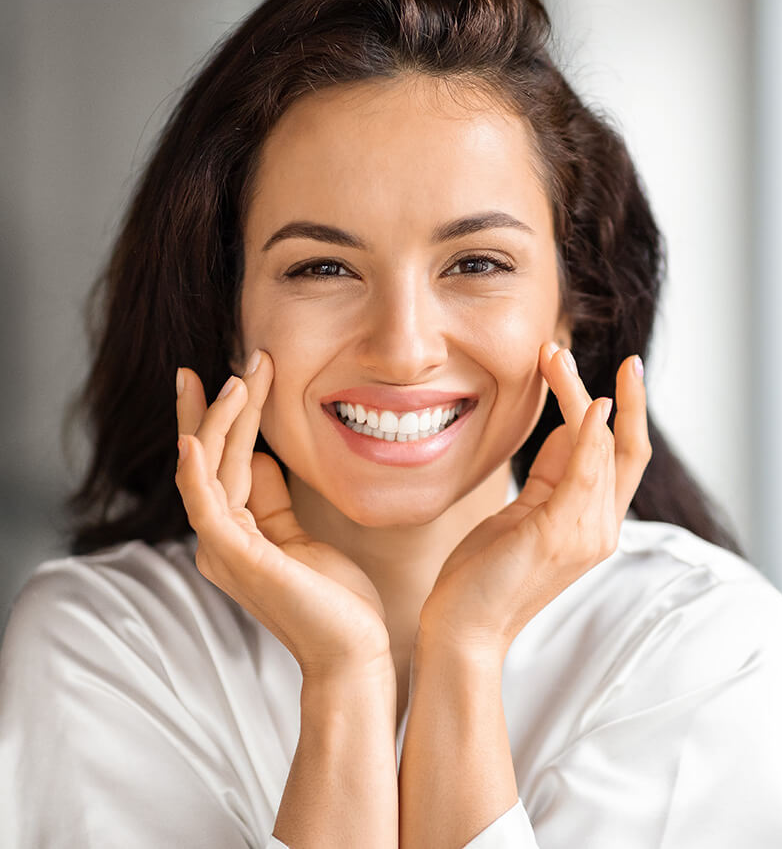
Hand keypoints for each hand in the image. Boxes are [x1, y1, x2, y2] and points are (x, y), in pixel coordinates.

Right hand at [174, 351, 392, 681]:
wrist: (353, 651)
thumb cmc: (334, 598)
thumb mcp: (300, 534)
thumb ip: (273, 499)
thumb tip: (260, 457)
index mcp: (233, 533)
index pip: (220, 463)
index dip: (221, 418)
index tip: (230, 374)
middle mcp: (218, 539)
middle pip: (210, 458)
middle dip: (221, 406)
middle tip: (242, 359)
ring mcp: (221, 549)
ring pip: (209, 470)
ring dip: (223, 420)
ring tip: (242, 377)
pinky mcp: (234, 557)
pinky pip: (206, 504)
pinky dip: (197, 470)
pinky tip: (196, 437)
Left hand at [417, 342, 651, 660]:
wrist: (463, 627)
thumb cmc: (485, 572)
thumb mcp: (523, 513)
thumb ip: (552, 476)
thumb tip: (570, 427)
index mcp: (592, 524)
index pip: (622, 458)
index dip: (627, 413)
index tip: (619, 373)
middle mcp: (600, 529)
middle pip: (627, 449)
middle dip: (624, 398)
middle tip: (603, 355)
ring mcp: (586, 534)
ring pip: (602, 447)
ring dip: (580, 394)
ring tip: (553, 356)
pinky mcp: (560, 533)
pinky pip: (586, 470)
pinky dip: (589, 431)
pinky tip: (585, 400)